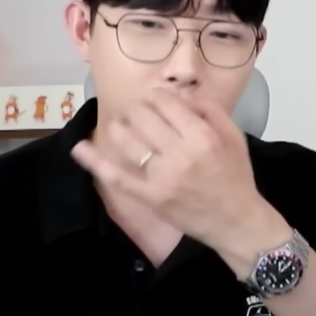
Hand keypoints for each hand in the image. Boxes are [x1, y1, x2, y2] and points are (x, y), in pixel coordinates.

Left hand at [70, 88, 281, 253]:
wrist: (234, 220)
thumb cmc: (236, 176)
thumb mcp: (234, 136)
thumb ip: (209, 109)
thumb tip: (180, 96)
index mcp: (202, 136)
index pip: (165, 102)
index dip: (157, 97)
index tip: (157, 101)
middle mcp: (180, 154)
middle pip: (142, 116)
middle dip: (138, 109)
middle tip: (142, 115)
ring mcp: (161, 177)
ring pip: (126, 139)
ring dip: (120, 126)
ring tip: (124, 126)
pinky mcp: (149, 197)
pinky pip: (116, 176)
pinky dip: (95, 162)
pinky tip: (79, 148)